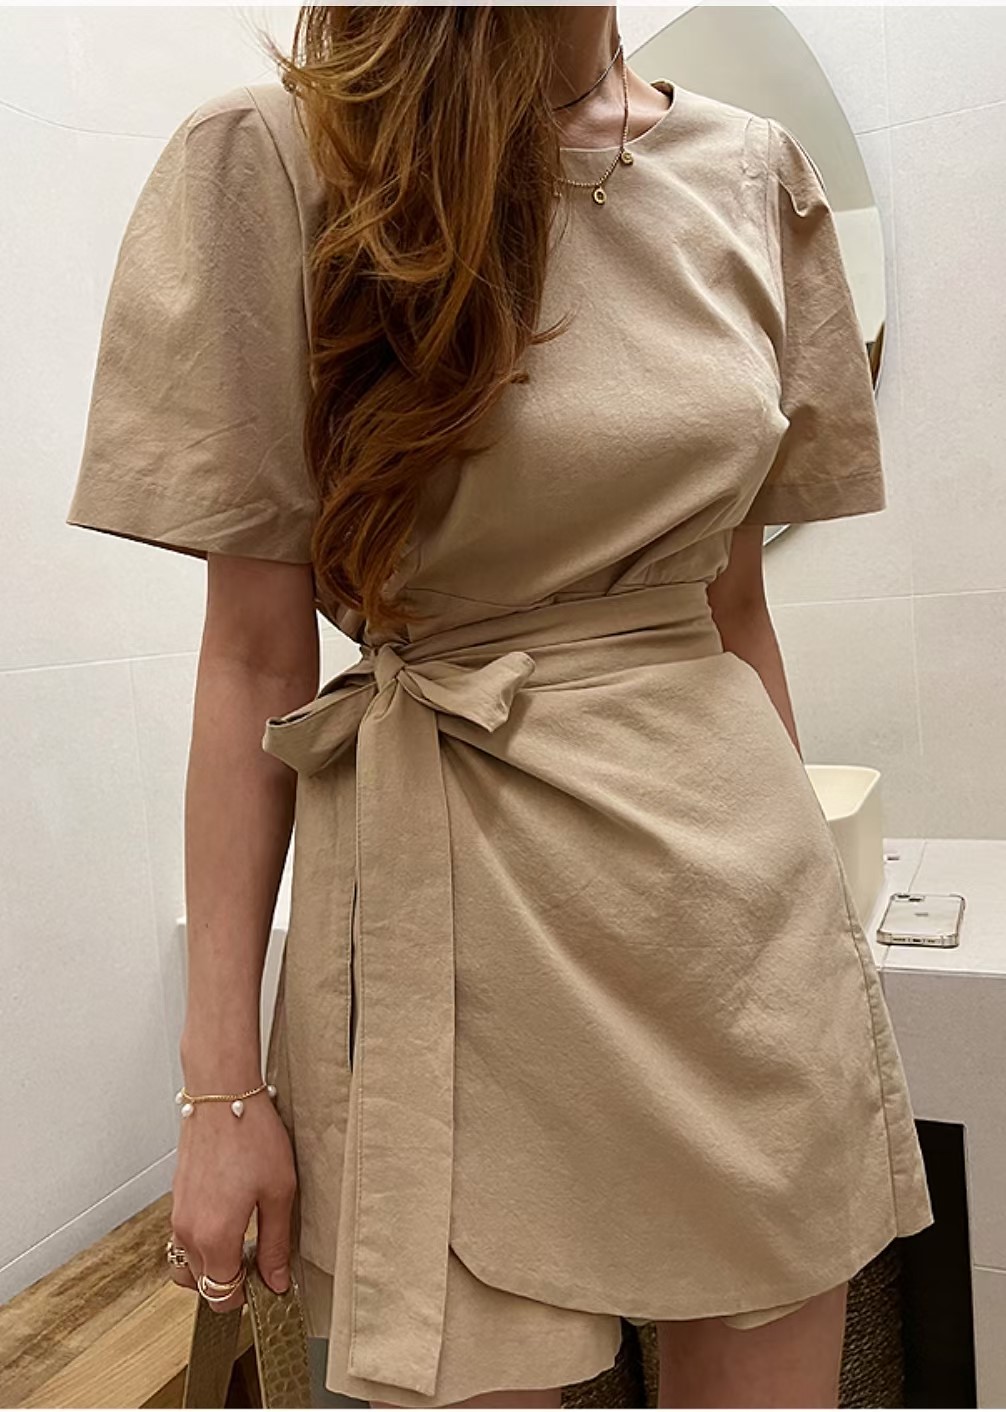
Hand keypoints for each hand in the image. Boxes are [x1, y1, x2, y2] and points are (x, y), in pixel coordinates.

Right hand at [168, 1088, 296, 1312]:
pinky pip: (184, 1237)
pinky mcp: (176, 1197)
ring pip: (188, 1263)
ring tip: (243, 1239)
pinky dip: (203, 1241)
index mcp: (214, 1238)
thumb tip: (276, 1282)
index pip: (221, 1295)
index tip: (266, 1283)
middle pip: (202, 1284)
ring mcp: (178, 1214)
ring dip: (212, 1263)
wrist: (222, 1094)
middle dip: (229, 1282)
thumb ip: (275, 1244)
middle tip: (259, 1259)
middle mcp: (188, 1232)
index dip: (246, 1297)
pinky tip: (230, 1214)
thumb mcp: (279, 1192)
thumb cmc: (252, 1136)